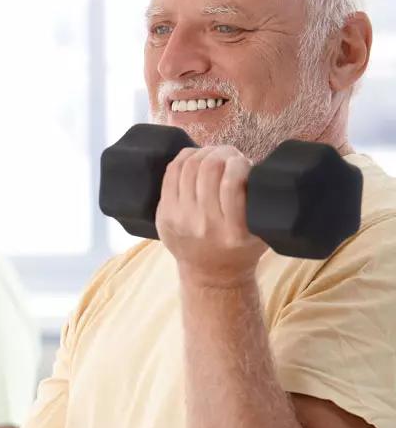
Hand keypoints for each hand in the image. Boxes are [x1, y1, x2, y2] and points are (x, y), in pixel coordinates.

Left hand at [155, 145, 267, 285]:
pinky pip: (171, 174)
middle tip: (230, 154)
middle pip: (209, 169)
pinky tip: (195, 157)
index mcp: (234, 232)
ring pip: (188, 167)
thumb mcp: (263, 232)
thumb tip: (257, 164)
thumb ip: (264, 204)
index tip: (245, 162)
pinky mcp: (164, 214)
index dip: (240, 163)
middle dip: (223, 153)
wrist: (211, 275)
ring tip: (215, 154)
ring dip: (204, 152)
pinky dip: (184, 158)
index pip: (232, 183)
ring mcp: (180, 220)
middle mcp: (205, 225)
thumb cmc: (242, 248)